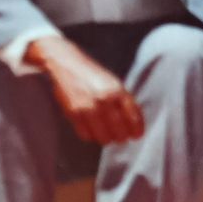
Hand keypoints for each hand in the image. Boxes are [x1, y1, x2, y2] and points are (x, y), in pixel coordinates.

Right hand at [28, 35, 144, 145]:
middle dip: (122, 137)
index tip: (136, 135)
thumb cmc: (91, 74)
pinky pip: (86, 135)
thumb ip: (122, 100)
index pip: (133, 117)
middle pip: (119, 132)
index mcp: (117, 90)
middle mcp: (104, 99)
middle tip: (121, 137)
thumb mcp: (112, 82)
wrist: (66, 63)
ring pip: (103, 137)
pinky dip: (90, 136)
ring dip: (106, 138)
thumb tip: (133, 123)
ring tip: (106, 134)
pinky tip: (92, 130)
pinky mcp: (74, 113)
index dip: (136, 129)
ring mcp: (88, 107)